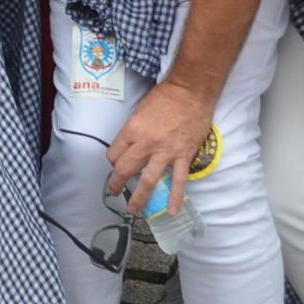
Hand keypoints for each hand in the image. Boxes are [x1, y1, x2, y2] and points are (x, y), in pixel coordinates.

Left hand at [105, 79, 214, 217]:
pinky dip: (174, 198)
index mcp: (132, 130)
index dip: (113, 162)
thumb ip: (134, 130)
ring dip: (139, 198)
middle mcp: (145, 143)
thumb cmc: (165, 97)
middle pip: (124, 169)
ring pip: (147, 181)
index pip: (114, 153)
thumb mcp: (139, 111)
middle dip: (116, 183)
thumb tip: (130, 145)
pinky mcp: (183, 156)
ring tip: (134, 209)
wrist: (190, 92)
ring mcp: (165, 152)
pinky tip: (171, 211)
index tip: (116, 165)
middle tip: (114, 192)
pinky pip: (178, 181)